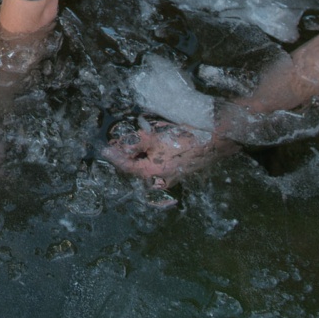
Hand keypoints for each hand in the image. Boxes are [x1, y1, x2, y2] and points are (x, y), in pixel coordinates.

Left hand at [103, 119, 237, 187]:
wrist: (215, 139)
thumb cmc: (184, 138)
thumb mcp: (155, 137)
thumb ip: (135, 143)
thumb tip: (120, 148)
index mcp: (154, 173)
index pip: (128, 167)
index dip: (114, 157)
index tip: (103, 149)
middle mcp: (162, 179)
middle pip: (138, 169)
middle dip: (128, 156)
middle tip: (118, 143)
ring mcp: (173, 177)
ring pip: (150, 167)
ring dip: (142, 155)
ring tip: (136, 140)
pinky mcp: (181, 170)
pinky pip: (161, 165)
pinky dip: (154, 156)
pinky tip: (154, 144)